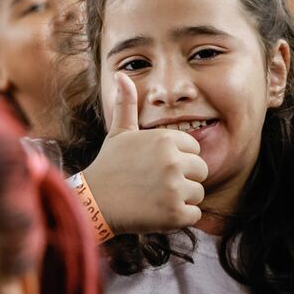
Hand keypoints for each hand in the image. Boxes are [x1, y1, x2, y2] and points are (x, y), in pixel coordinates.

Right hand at [82, 73, 207, 233]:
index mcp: (166, 139)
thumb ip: (127, 104)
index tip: (155, 167)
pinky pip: (194, 215)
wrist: (93, 203)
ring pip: (198, 193)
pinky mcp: (174, 214)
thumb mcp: (119, 133)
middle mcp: (173, 161)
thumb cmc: (109, 166)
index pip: (195, 150)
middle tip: (156, 185)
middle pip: (201, 171)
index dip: (178, 160)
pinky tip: (157, 212)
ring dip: (181, 199)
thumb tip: (121, 75)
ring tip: (154, 198)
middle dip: (183, 179)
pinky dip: (179, 218)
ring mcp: (174, 188)